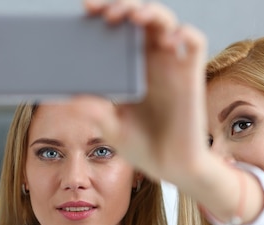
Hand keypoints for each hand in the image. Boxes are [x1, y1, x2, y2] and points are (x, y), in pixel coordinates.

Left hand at [84, 0, 212, 190]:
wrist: (172, 169)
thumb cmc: (144, 147)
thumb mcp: (110, 127)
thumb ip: (94, 110)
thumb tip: (68, 96)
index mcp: (129, 68)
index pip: (118, 27)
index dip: (104, 11)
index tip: (86, 9)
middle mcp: (151, 61)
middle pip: (140, 17)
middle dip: (123, 5)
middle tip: (103, 13)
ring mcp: (172, 66)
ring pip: (165, 22)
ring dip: (149, 12)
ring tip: (131, 17)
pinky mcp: (191, 76)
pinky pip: (195, 42)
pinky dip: (185, 34)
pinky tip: (168, 41)